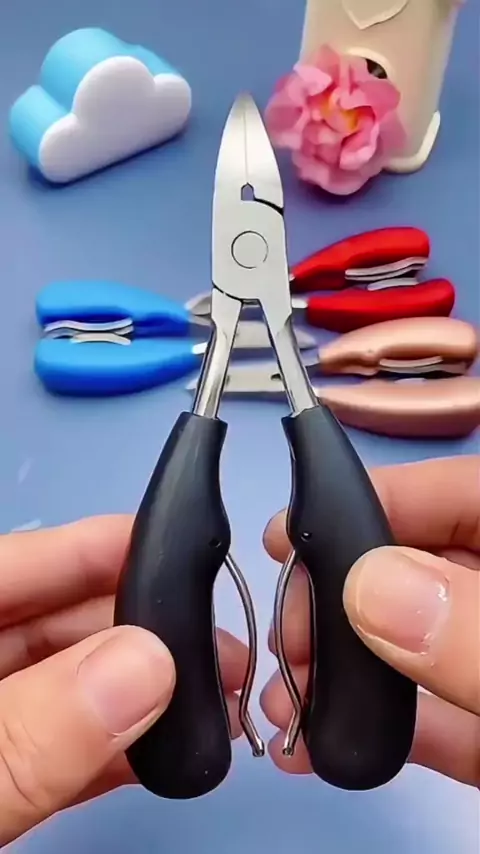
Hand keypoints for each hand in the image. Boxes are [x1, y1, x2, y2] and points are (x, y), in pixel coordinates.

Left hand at [0, 518, 246, 845]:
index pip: (17, 564)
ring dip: (142, 692)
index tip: (178, 546)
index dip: (96, 546)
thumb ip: (33, 729)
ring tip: (218, 703)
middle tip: (224, 649)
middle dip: (142, 627)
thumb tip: (148, 663)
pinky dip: (113, 750)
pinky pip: (56, 750)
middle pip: (53, 622)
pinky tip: (170, 751)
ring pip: (65, 688)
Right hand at [261, 455, 479, 788]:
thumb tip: (369, 589)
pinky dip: (376, 728)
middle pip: (416, 568)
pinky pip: (432, 716)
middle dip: (337, 599)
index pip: (455, 491)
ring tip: (283, 701)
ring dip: (340, 670)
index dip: (372, 498)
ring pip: (412, 646)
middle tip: (285, 637)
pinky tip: (320, 744)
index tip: (292, 532)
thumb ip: (472, 635)